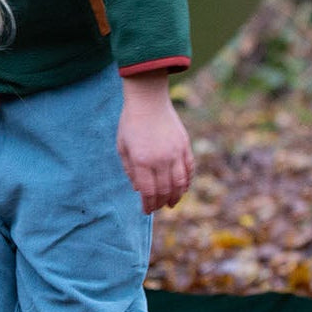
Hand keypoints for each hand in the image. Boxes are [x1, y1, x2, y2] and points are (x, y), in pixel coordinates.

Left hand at [117, 71, 193, 213]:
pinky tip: (182, 188)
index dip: (148, 204)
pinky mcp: (184, 145)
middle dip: (161, 203)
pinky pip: (189, 168)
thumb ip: (130, 170)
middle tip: (157, 208)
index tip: (146, 210)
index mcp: (142, 161)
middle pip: (165, 190)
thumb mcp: (122, 147)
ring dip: (176, 196)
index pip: (148, 191)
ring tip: (172, 204)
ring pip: (180, 183)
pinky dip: (187, 181)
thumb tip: (138, 189)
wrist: (148, 100)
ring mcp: (175, 152)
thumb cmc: (131, 123)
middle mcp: (160, 159)